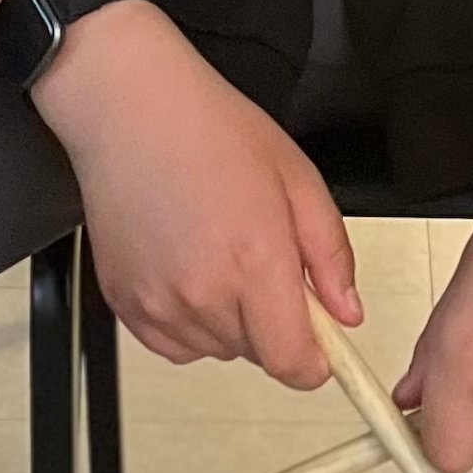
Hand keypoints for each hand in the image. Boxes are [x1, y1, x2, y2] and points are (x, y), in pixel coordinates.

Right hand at [36, 0, 359, 387]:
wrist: (131, 110)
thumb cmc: (210, 130)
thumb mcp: (298, 180)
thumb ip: (331, 255)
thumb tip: (346, 312)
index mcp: (255, 263)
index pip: (292, 362)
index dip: (314, 361)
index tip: (320, 344)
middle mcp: (204, 292)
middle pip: (258, 354)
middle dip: (273, 322)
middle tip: (262, 261)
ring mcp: (158, 302)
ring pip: (217, 349)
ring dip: (230, 321)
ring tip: (219, 254)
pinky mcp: (125, 303)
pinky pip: (173, 345)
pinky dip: (189, 323)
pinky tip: (189, 270)